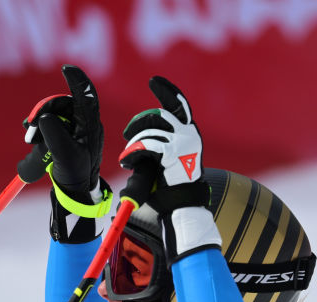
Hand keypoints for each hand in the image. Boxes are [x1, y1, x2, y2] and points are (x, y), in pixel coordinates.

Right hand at [20, 65, 104, 200]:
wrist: (74, 192)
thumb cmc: (74, 175)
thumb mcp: (64, 155)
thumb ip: (55, 135)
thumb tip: (44, 117)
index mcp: (90, 125)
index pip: (85, 95)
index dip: (77, 80)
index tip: (66, 68)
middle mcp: (84, 123)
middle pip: (62, 103)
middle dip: (43, 111)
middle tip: (30, 126)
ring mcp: (74, 129)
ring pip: (53, 112)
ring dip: (38, 121)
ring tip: (30, 137)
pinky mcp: (64, 135)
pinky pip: (50, 122)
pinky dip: (39, 127)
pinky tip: (31, 136)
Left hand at [120, 76, 217, 260]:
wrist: (181, 205)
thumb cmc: (169, 187)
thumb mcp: (163, 160)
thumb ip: (155, 144)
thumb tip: (136, 135)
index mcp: (189, 132)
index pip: (179, 103)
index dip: (166, 90)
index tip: (153, 81)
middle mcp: (189, 134)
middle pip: (158, 115)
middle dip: (138, 123)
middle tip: (126, 136)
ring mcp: (183, 142)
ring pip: (150, 131)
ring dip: (133, 143)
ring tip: (127, 158)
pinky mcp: (174, 153)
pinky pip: (147, 145)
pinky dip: (132, 152)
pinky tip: (127, 162)